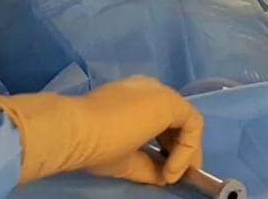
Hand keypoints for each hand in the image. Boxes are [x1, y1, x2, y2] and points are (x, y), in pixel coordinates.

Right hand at [0, 76, 203, 185]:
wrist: (76, 129)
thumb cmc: (93, 144)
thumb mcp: (124, 160)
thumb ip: (147, 165)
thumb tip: (165, 176)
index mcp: (133, 99)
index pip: (160, 122)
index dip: (168, 148)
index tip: (165, 172)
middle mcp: (148, 90)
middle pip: (175, 120)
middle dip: (180, 151)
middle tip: (174, 176)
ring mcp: (159, 92)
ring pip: (186, 121)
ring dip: (186, 152)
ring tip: (174, 176)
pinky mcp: (168, 100)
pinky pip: (192, 123)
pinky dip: (188, 149)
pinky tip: (173, 169)